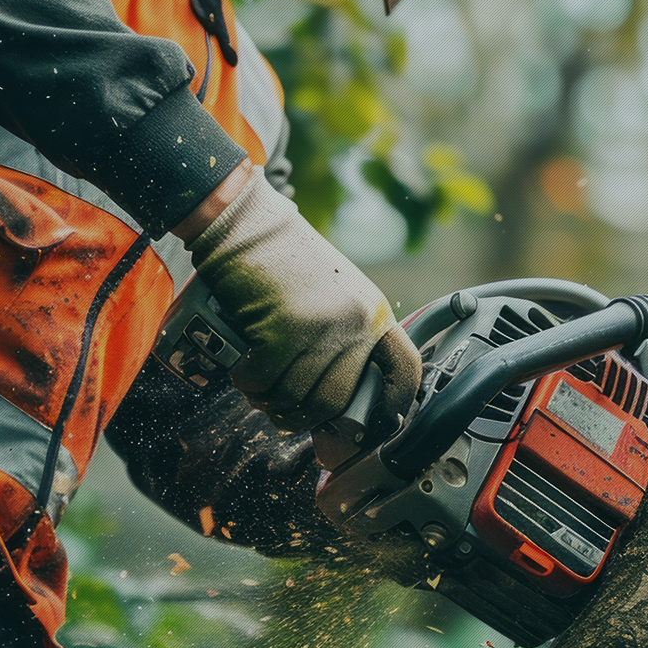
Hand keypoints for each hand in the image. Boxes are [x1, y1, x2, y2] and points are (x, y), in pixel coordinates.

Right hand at [183, 167, 420, 429]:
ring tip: (257, 386)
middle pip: (336, 401)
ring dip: (270, 400)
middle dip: (304, 415)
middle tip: (283, 408)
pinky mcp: (280, 332)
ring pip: (295, 397)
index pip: (405, 369)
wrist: (246, 223)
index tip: (380, 423)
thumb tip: (333, 400)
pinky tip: (242, 370)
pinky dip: (248, 383)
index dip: (396, 403)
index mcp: (372, 312)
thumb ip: (341, 337)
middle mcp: (353, 323)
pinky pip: (262, 383)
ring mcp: (318, 329)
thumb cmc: (283, 259)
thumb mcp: (332, 293)